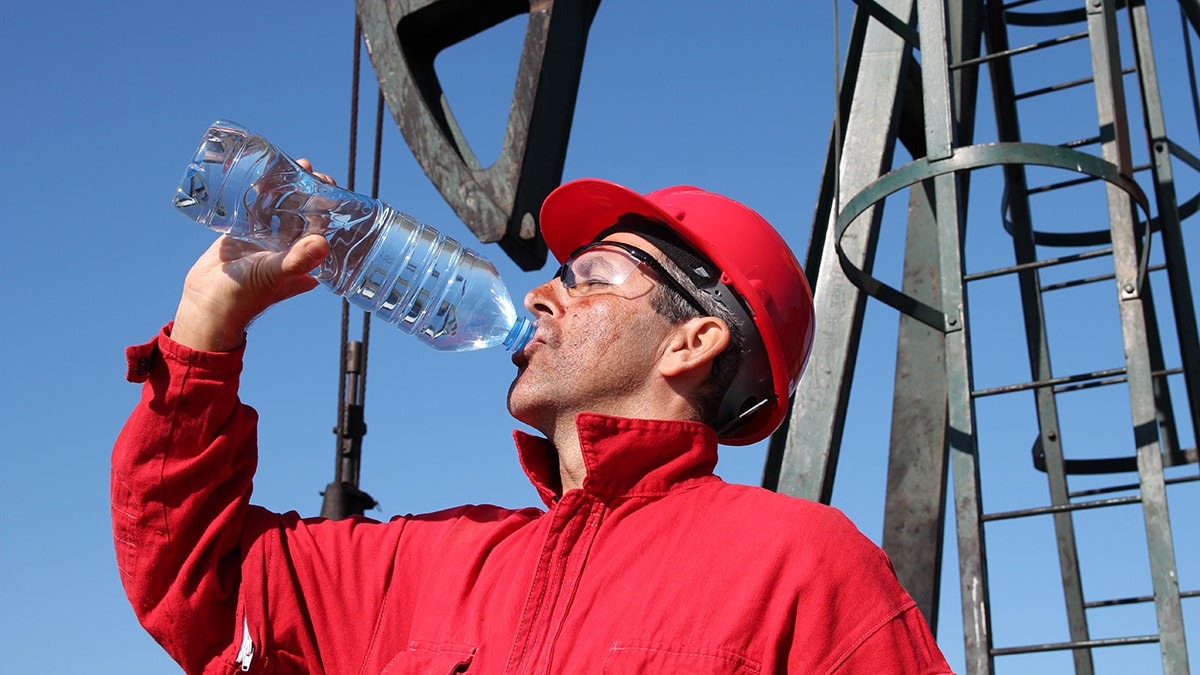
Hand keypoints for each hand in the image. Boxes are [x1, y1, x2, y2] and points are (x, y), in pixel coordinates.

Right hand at [170, 158, 335, 351]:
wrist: (208, 302)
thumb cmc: (244, 296)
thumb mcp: (274, 275)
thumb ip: (297, 260)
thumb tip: (323, 242)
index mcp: (302, 258)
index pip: (321, 226)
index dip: (328, 206)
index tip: (330, 184)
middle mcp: (287, 247)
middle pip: (303, 213)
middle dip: (308, 191)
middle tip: (308, 169)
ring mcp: (265, 239)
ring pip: (280, 208)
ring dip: (286, 188)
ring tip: (290, 165)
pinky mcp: (243, 233)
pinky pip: (256, 209)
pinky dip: (261, 193)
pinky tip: (264, 175)